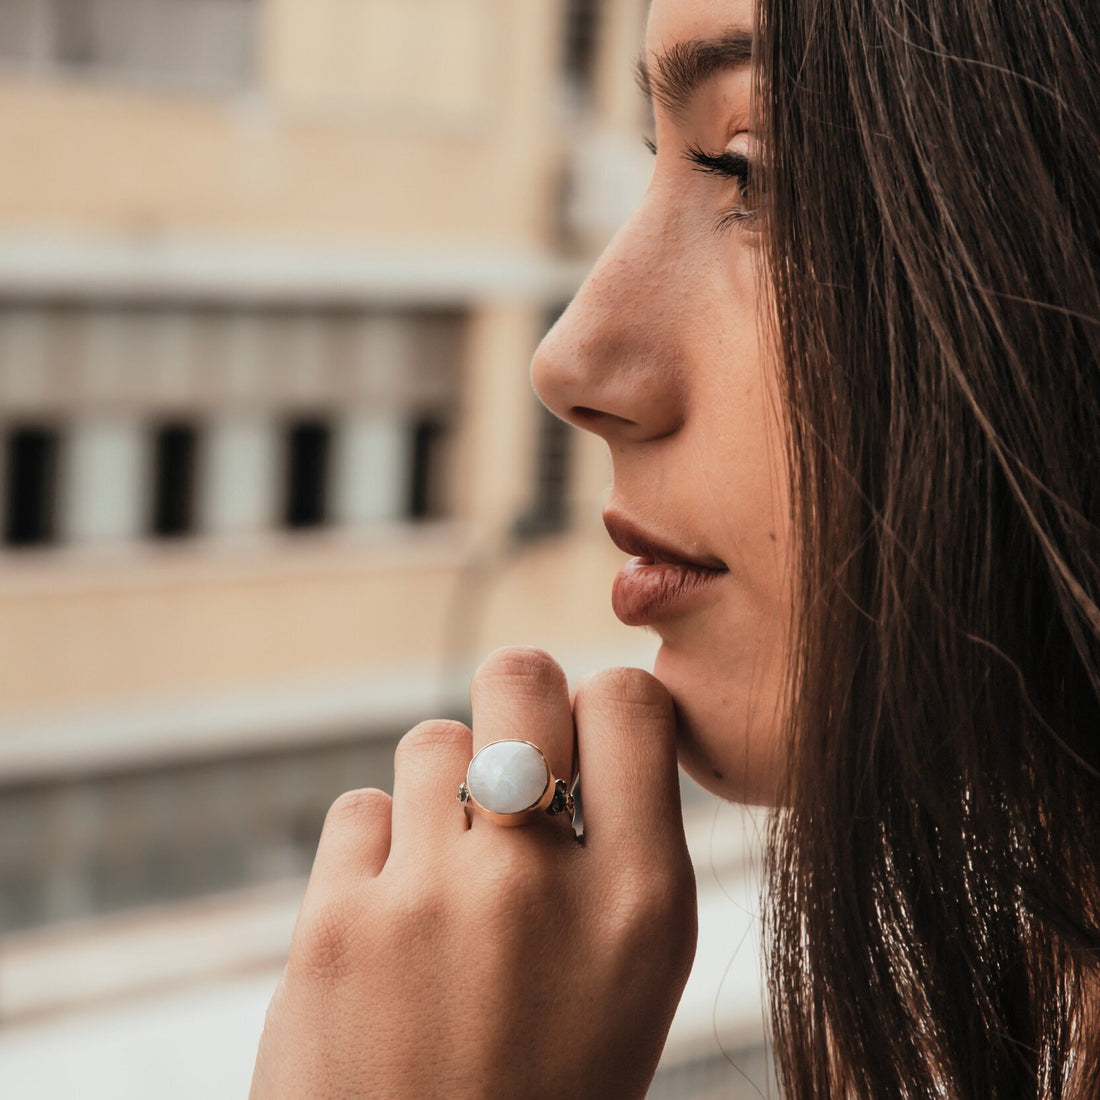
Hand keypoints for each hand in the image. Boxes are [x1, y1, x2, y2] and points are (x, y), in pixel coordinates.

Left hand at [249, 647, 697, 1099]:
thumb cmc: (546, 1092)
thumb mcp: (630, 980)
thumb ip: (617, 851)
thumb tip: (575, 733)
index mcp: (642, 906)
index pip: (630, 701)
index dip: (603, 706)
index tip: (585, 740)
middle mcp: (541, 886)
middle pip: (518, 678)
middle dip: (516, 702)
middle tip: (509, 758)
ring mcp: (431, 900)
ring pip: (431, 740)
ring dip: (441, 788)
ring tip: (447, 869)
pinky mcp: (333, 926)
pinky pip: (360, 809)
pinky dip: (376, 848)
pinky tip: (390, 919)